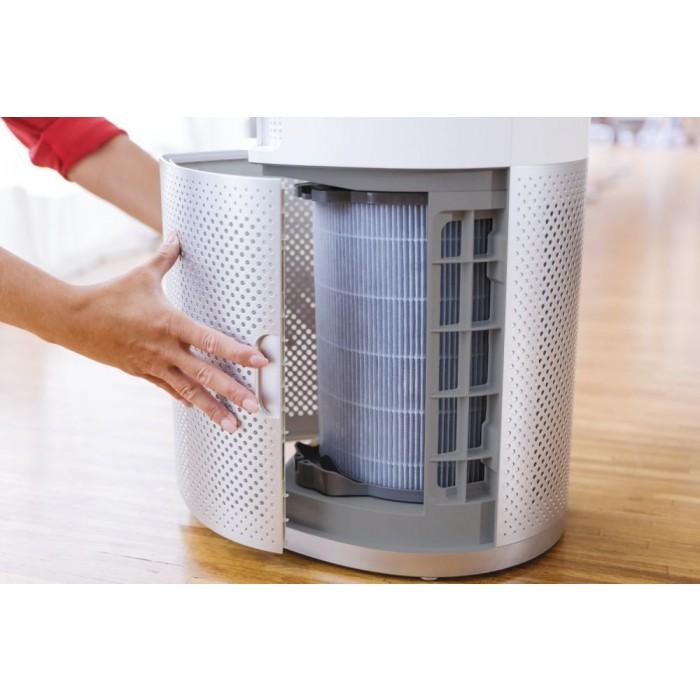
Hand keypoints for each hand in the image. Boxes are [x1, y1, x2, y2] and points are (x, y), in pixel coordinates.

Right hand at [58, 234, 267, 432]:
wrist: (73, 320)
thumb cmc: (110, 295)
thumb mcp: (142, 275)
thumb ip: (166, 258)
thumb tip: (178, 236)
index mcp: (170, 323)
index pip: (210, 340)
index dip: (237, 351)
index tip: (260, 361)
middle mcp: (165, 349)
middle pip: (205, 374)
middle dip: (233, 391)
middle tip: (256, 407)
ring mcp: (154, 365)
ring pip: (190, 391)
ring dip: (213, 409)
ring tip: (234, 426)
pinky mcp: (143, 373)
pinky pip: (170, 389)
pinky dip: (186, 400)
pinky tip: (200, 411)